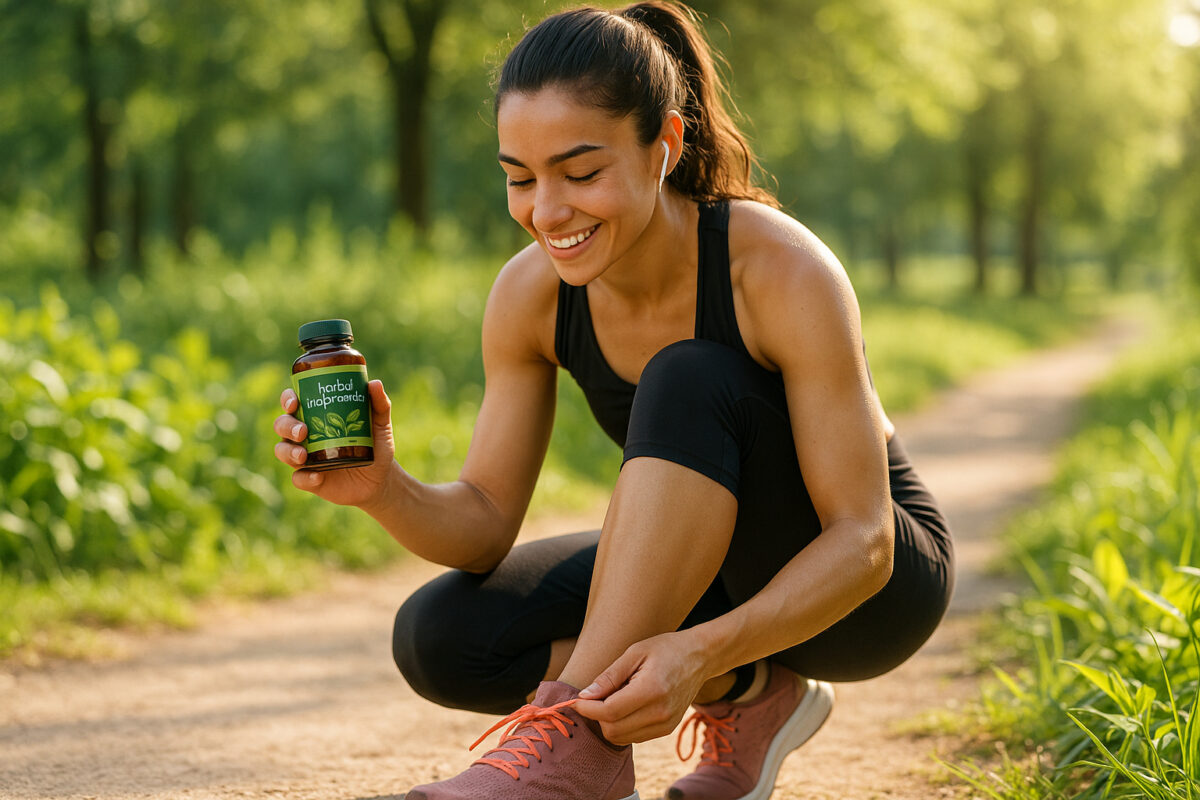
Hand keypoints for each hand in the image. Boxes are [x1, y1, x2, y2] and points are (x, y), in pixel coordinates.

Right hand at [273, 379, 396, 507]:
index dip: (287, 399)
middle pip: (282, 425)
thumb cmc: (376, 446)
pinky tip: (317, 477)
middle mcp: (305, 435)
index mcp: (316, 416)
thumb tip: (375, 383)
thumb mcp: (380, 425)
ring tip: (303, 455)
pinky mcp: (310, 479)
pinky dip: (304, 478)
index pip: (293, 402)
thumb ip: (380, 405)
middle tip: (303, 431)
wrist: (381, 479)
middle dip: (287, 426)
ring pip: (282, 450)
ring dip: (288, 451)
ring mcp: (305, 458)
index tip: (294, 402)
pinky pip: (298, 479)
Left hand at [571, 631, 710, 744]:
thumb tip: (584, 696)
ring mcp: (666, 724)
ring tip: (612, 698)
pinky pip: (634, 737)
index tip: (575, 700)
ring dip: (608, 723)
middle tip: (592, 697)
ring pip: (622, 738)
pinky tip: (625, 706)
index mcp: (651, 690)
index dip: (587, 708)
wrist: (700, 657)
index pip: (609, 711)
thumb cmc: (665, 648)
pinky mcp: (667, 729)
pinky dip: (622, 726)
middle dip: (596, 717)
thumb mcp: (634, 653)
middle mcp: (660, 713)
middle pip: (613, 730)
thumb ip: (609, 677)